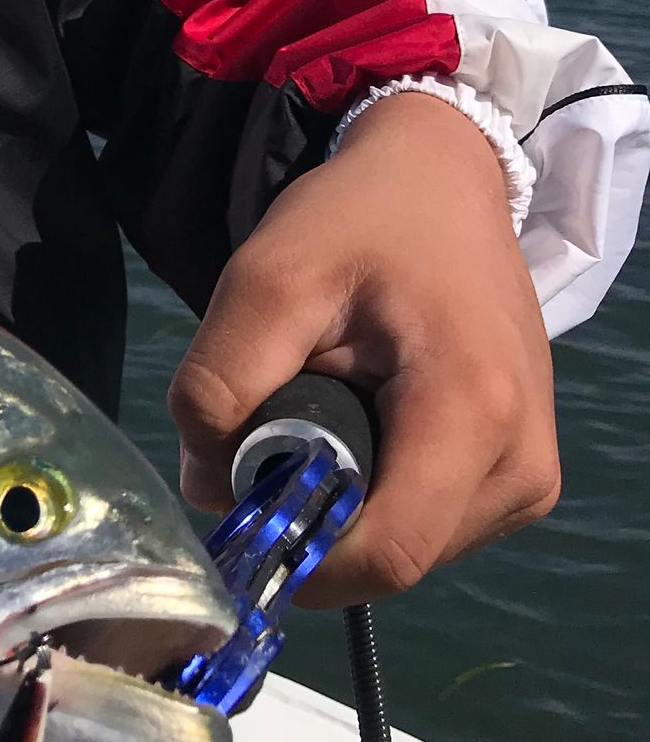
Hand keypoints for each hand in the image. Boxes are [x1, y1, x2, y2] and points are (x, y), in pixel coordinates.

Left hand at [169, 90, 557, 607]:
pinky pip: (433, 525)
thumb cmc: (360, 222)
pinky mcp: (525, 477)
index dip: (303, 559)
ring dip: (351, 503)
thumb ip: (219, 385)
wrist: (441, 182)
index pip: (388, 552)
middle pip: (395, 557)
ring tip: (330, 407)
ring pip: (412, 549)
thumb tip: (208, 491)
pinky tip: (366, 422)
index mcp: (473, 410)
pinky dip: (383, 492)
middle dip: (319, 519)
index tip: (244, 513)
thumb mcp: (266, 279)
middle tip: (279, 429)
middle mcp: (523, 463)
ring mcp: (532, 477)